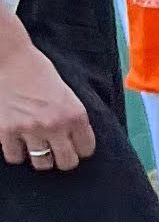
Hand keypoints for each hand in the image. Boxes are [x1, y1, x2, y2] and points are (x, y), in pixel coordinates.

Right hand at [0, 28, 91, 169]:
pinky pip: (15, 157)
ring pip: (42, 164)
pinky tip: (17, 142)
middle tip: (56, 151)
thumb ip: (72, 116)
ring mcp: (30, 129)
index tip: (73, 144)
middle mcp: (55, 124)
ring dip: (39, 157)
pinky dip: (16, 152)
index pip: (87, 150)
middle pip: (67, 163)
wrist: (9, 58)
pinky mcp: (7, 130)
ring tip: (35, 146)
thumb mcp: (66, 93)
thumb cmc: (38, 71)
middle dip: (62, 158)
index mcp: (75, 114)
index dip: (79, 148)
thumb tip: (76, 140)